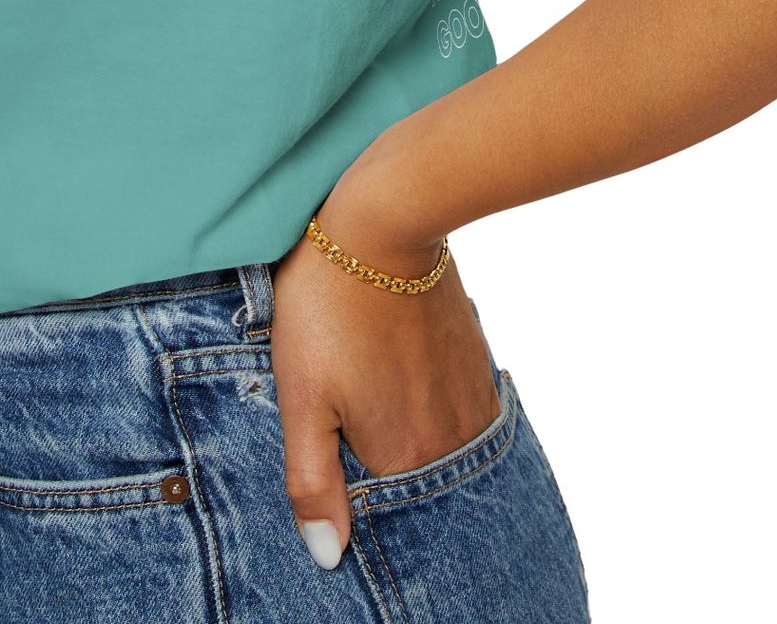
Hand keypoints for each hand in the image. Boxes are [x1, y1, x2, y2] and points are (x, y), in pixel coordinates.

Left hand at [269, 152, 500, 570]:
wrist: (386, 220)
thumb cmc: (329, 305)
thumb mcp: (300, 394)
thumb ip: (312, 480)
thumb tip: (328, 556)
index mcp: (403, 456)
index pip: (383, 516)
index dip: (353, 504)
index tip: (333, 469)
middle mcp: (449, 440)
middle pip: (416, 483)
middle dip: (383, 473)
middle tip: (348, 420)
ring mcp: (470, 401)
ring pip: (439, 448)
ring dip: (411, 441)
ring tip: (373, 399)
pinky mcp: (476, 363)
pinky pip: (458, 414)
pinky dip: (433, 413)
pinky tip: (402, 382)